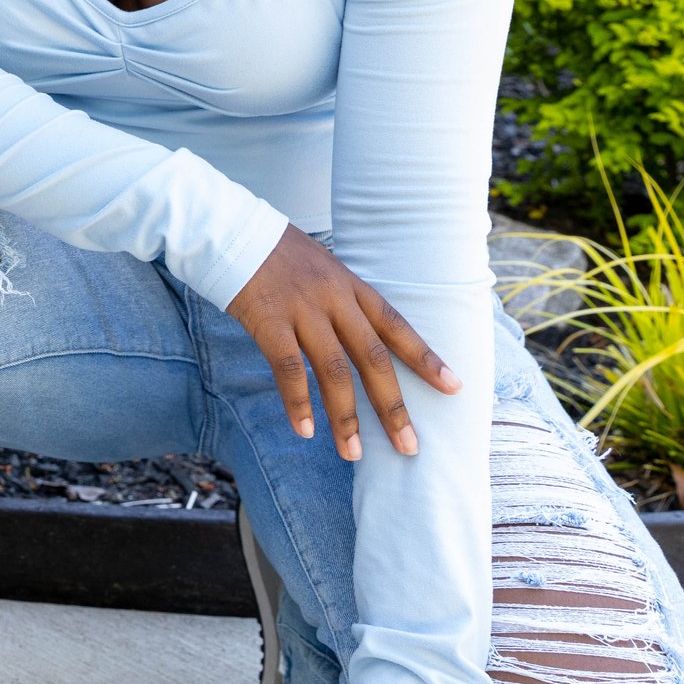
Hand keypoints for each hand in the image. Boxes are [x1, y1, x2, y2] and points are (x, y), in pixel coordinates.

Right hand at [223, 226, 461, 460]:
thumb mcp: (320, 266)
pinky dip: (297, 402)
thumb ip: (339, 300)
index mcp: (349, 284)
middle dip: (392, 406)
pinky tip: (304, 430)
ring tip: (353, 453)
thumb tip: (354, 339)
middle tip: (409, 446)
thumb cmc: (273, 252)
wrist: (230, 229)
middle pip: (372, 357)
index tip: (453, 387)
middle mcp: (333, 298)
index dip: (425, 357)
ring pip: (333, 370)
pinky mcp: (269, 321)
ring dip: (345, 416)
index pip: (396, 324)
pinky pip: (288, 368)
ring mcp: (301, 309)